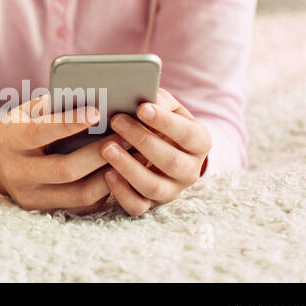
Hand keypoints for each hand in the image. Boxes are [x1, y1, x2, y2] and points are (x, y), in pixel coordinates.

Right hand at [0, 94, 133, 214]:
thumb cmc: (20, 126)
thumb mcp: (27, 111)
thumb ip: (53, 106)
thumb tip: (93, 96)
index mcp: (10, 140)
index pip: (41, 132)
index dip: (69, 123)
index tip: (98, 112)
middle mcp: (17, 172)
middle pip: (65, 169)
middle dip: (100, 153)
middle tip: (127, 136)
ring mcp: (31, 195)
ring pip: (80, 193)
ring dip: (110, 174)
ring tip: (132, 156)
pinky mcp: (44, 209)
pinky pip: (83, 204)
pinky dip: (106, 189)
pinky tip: (122, 172)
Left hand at [101, 87, 211, 216]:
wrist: (153, 145)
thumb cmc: (156, 120)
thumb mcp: (163, 105)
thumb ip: (157, 100)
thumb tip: (145, 99)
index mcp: (199, 143)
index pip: (188, 134)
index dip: (165, 122)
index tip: (142, 108)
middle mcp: (190, 170)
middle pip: (172, 162)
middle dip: (143, 141)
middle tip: (117, 121)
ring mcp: (171, 190)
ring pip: (154, 187)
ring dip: (129, 167)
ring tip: (107, 148)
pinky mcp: (149, 204)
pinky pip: (137, 206)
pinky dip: (122, 192)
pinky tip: (107, 174)